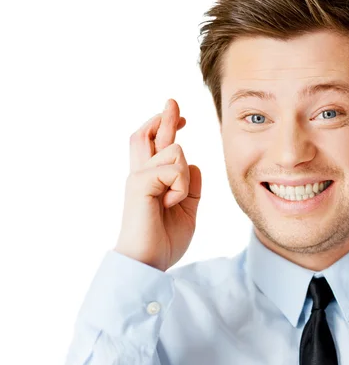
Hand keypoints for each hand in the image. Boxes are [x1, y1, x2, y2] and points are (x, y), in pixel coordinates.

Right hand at [114, 99, 201, 270]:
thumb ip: (191, 187)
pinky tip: (170, 204)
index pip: (155, 144)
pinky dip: (181, 188)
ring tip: (173, 202)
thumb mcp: (187, 209)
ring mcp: (139, 177)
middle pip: (149, 134)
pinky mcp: (139, 184)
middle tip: (173, 101)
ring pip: (175, 150)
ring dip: (184, 177)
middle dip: (164, 117)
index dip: (166, 126)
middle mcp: (141, 174)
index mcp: (151, 179)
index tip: (182, 118)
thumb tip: (193, 165)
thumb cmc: (164, 240)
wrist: (149, 263)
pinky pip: (174, 170)